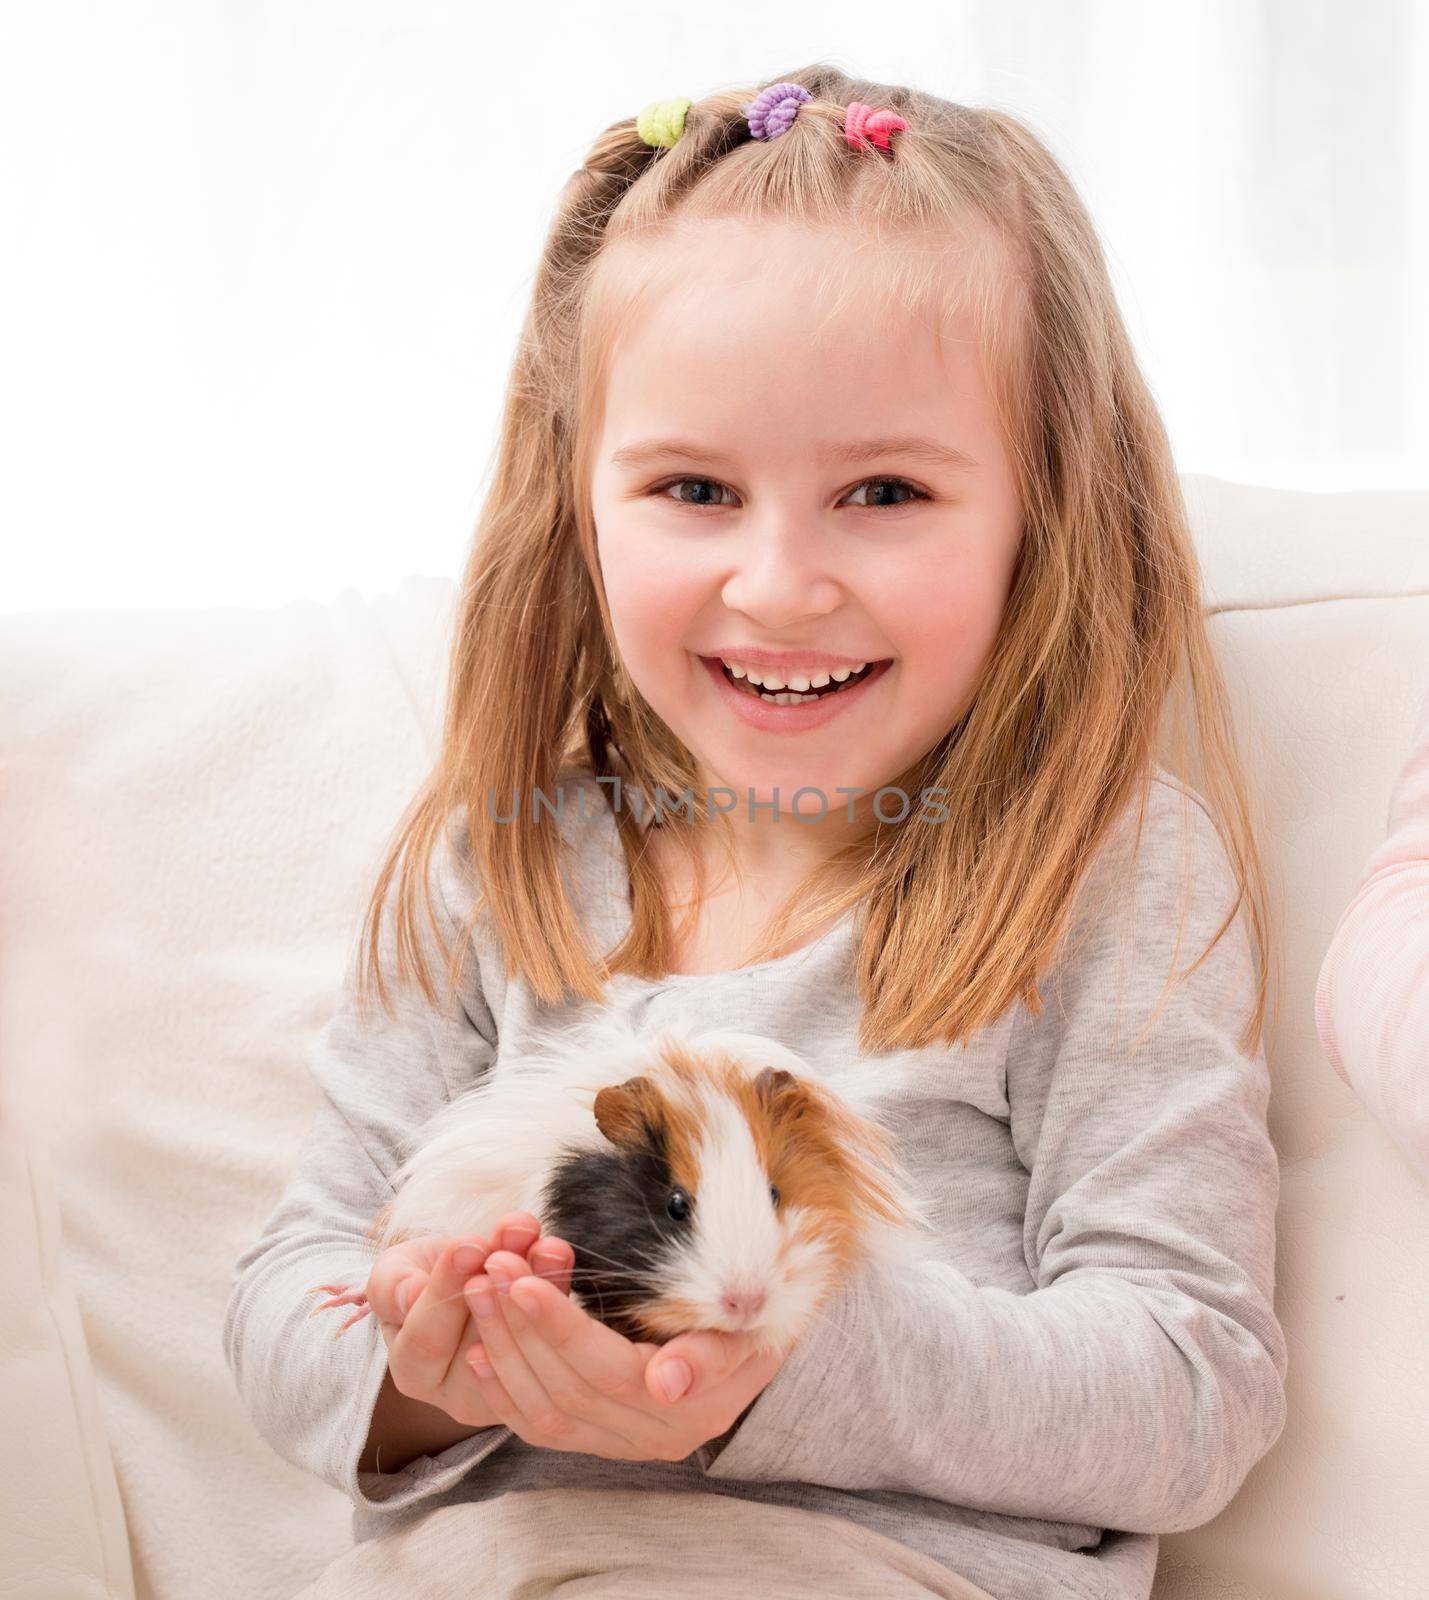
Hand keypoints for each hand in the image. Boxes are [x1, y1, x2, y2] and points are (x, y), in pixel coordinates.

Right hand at [309, 1212, 575, 1429]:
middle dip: (501, 1282)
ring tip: (543, 1241)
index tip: (469, 1245)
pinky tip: (556, 1254)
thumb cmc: (417, 1276)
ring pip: (527, 1336)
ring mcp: (509, 1381)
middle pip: (485, 1341)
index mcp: (415, 1373)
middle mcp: (462, 1390)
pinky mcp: (546, 1361)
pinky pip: (555, 1330)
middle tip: (514, 1234)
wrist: (459, 1273)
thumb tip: (410, 1295)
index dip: (446, 1290)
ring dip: (538, 1281)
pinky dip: (557, 1286)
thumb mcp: (393, 1273)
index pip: (426, 1340)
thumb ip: (391, 1286)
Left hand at [462, 1256, 788, 1461]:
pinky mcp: (600, 1439)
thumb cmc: (758, 1310)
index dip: (560, 1328)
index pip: (608, 1371)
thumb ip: (711, 1354)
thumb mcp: (753, 1321)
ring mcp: (625, 1443)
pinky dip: (502, 1390)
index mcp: (693, 1410)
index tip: (522, 1280)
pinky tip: (476, 1350)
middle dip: (520, 1326)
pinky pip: (540, 1427)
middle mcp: (655, 1437)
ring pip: (546, 1411)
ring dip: (504, 1350)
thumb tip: (666, 1383)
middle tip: (491, 1266)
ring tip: (478, 1290)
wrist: (762, 1331)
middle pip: (569, 1389)